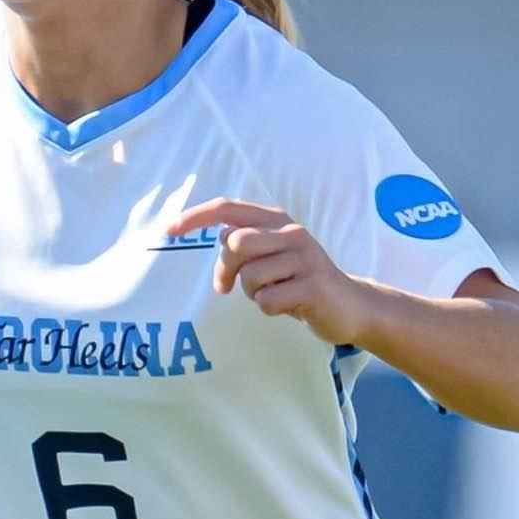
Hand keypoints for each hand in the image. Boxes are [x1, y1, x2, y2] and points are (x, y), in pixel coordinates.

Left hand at [168, 198, 372, 347]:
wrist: (350, 305)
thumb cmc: (301, 281)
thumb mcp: (273, 256)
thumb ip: (247, 244)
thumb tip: (222, 238)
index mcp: (278, 221)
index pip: (229, 209)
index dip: (196, 217)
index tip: (168, 229)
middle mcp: (292, 233)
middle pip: (236, 243)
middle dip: (224, 270)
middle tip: (227, 287)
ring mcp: (305, 258)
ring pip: (251, 276)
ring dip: (252, 293)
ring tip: (272, 294)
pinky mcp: (313, 286)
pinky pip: (268, 301)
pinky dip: (269, 309)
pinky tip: (288, 307)